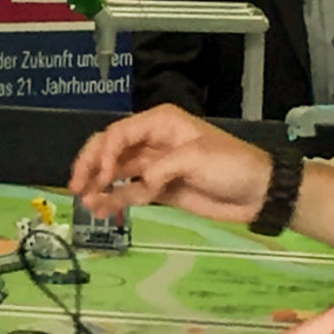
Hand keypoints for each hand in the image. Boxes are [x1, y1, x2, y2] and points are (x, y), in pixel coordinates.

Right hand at [68, 104, 272, 223]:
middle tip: (76, 187)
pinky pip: (129, 192)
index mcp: (160, 123)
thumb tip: (139, 185)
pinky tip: (100, 210)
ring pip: (116, 173)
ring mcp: (154, 166)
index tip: (101, 177)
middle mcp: (152, 141)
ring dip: (99, 186)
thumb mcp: (196, 158)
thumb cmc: (230, 165)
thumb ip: (160, 169)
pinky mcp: (159, 189)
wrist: (257, 192)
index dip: (104, 154)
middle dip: (91, 167)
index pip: (119, 134)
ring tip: (86, 203)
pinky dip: (114, 200)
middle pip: (110, 150)